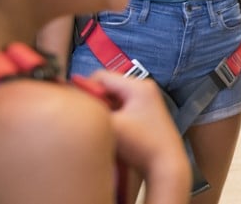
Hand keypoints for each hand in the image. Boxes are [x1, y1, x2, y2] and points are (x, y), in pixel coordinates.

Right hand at [86, 71, 189, 198]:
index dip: (85, 89)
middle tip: (88, 117)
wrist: (166, 165)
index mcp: (138, 86)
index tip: (76, 106)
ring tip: (100, 125)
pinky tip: (109, 130)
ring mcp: (146, 101)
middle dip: (95, 101)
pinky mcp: (145, 113)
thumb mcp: (111, 126)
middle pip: (107, 86)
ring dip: (103, 109)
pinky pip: (121, 107)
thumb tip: (74, 102)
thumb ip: (91, 111)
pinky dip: (112, 116)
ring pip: (113, 98)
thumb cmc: (142, 146)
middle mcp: (144, 89)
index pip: (101, 76)